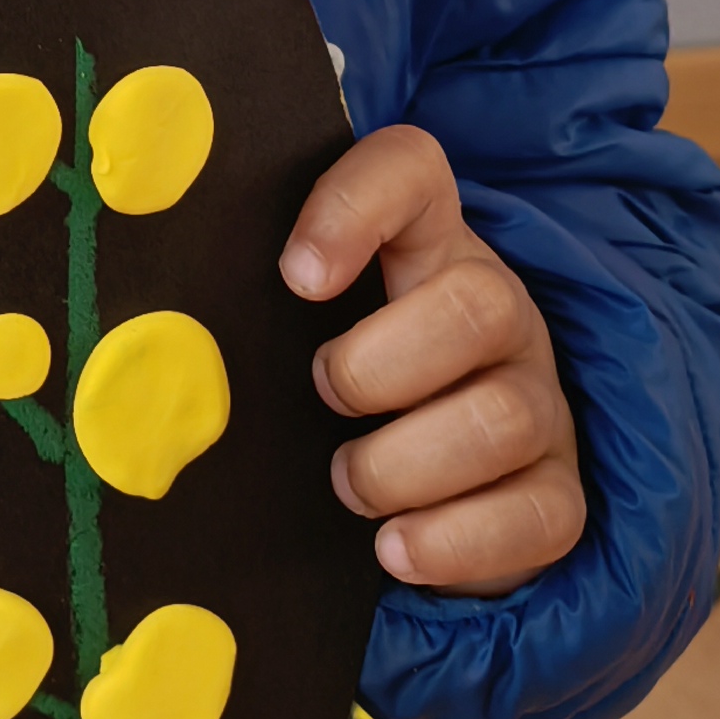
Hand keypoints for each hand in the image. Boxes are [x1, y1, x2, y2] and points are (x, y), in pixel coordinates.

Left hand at [281, 125, 584, 594]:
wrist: (429, 494)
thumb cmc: (341, 388)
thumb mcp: (300, 331)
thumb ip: (259, 305)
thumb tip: (160, 338)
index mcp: (427, 243)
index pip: (410, 169)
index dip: (353, 207)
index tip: (294, 278)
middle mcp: (497, 310)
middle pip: (478, 304)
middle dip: (379, 367)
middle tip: (323, 398)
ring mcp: (538, 401)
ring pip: (503, 418)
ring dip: (402, 465)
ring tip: (346, 485)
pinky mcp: (558, 495)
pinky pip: (538, 517)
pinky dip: (454, 543)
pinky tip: (393, 549)